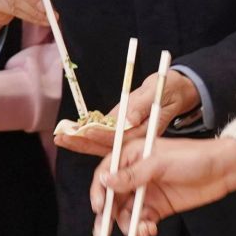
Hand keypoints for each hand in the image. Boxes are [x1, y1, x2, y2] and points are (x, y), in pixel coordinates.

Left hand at [54, 72, 201, 157]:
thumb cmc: (168, 88)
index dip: (101, 135)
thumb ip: (142, 105)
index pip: (120, 138)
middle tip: (62, 139)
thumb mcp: (158, 91)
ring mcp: (128, 136)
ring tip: (61, 137)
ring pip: (102, 144)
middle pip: (106, 146)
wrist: (174, 91)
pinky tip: (72, 131)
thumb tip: (128, 119)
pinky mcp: (123, 130)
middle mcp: (135, 139)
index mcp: (145, 133)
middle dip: (83, 143)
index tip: (85, 130)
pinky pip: (104, 136)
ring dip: (81, 141)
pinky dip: (87, 134)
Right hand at [91, 137, 235, 235]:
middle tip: (103, 234)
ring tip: (141, 231)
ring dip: (128, 225)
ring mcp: (147, 192)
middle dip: (107, 216)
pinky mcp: (159, 208)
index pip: (106, 173)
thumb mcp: (161, 163)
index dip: (99, 191)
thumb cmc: (194, 157)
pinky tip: (150, 230)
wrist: (224, 170)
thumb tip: (105, 181)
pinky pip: (142, 221)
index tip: (99, 208)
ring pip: (126, 213)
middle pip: (112, 197)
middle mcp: (136, 174)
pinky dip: (142, 229)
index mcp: (132, 156)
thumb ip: (132, 174)